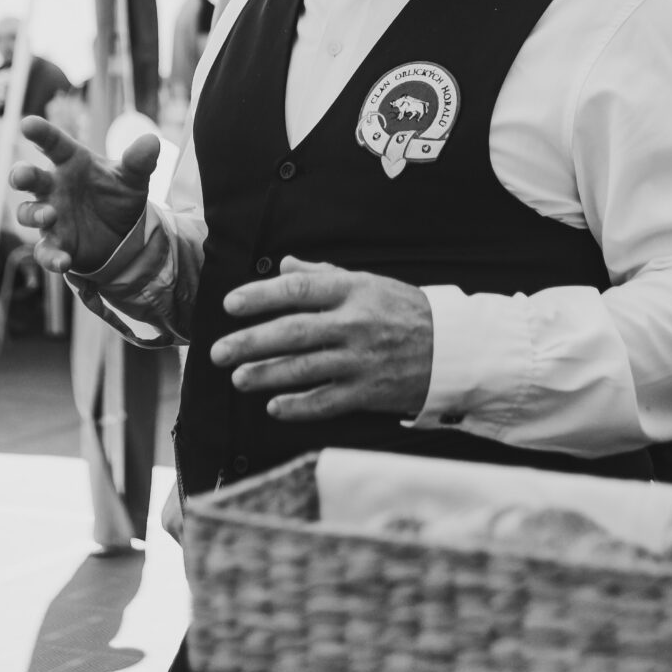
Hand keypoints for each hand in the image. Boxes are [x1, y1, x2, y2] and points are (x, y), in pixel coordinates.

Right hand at [11, 116, 157, 277]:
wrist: (125, 235)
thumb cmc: (119, 196)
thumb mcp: (134, 178)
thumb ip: (139, 160)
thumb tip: (151, 140)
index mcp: (71, 162)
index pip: (53, 144)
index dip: (40, 133)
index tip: (27, 124)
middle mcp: (54, 186)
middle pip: (29, 177)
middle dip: (21, 175)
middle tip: (22, 176)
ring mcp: (51, 215)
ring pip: (27, 212)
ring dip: (33, 213)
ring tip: (49, 215)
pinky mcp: (56, 243)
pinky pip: (45, 250)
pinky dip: (50, 256)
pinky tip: (63, 261)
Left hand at [211, 258, 431, 421]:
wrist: (454, 348)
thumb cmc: (406, 310)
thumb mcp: (369, 282)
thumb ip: (324, 275)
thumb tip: (284, 265)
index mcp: (353, 290)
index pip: (297, 289)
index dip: (260, 296)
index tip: (231, 304)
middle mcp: (355, 324)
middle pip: (292, 332)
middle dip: (250, 342)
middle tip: (218, 352)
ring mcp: (361, 360)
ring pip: (303, 369)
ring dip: (265, 375)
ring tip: (237, 378)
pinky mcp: (369, 392)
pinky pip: (326, 401)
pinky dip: (298, 405)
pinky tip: (274, 405)